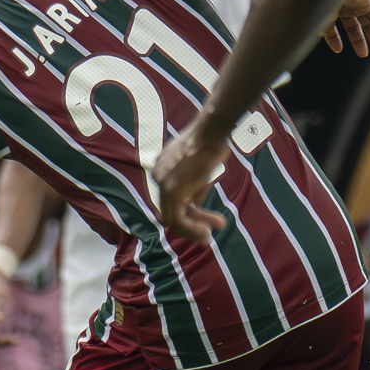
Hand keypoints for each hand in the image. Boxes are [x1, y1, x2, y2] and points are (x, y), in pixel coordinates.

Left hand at [152, 121, 230, 242]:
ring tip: (208, 238)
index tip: (203, 218)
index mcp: (162, 166)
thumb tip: (196, 204)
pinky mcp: (172, 192)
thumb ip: (195, 186)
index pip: (171, 196)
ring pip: (173, 218)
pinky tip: (206, 233)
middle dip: (190, 223)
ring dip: (192, 230)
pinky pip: (178, 219)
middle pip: (171, 208)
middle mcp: (158, 175)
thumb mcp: (201, 166)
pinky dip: (192, 229)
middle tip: (206, 233)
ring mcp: (163, 184)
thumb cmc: (211, 142)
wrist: (211, 132)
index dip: (188, 210)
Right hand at [323, 0, 369, 53]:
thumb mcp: (323, 17)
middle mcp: (343, 7)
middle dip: (358, 42)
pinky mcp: (366, 2)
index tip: (338, 48)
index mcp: (330, 9)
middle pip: (353, 28)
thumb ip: (325, 27)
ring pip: (366, 23)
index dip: (335, 39)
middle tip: (363, 53)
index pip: (333, 28)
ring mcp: (355, 5)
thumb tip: (322, 33)